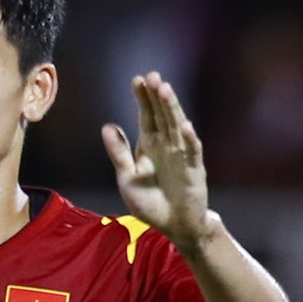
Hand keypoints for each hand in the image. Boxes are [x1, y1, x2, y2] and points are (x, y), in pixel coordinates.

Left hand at [102, 72, 213, 253]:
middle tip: (152, 76)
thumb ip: (119, 153)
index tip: (137, 79)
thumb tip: (107, 125)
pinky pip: (192, 152)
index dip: (143, 99)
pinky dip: (189, 140)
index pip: (146, 116)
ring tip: (165, 90)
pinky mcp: (194, 170)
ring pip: (177, 127)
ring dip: (172, 109)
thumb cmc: (150, 202)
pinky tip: (184, 126)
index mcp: (149, 145)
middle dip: (157, 96)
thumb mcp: (128, 177)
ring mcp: (182, 155)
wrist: (174, 225)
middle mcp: (167, 145)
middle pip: (162, 116)